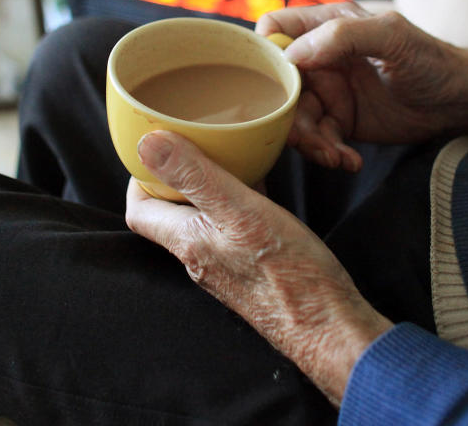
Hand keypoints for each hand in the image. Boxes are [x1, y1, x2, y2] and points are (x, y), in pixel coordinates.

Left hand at [125, 130, 392, 405]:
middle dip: (174, 175)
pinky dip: (236, 201)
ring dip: (207, 186)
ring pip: (202, 219)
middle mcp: (200, 258)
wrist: (328, 326)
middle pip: (169, 212)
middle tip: (190, 142)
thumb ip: (194, 177)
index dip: (139, 176)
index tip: (155, 147)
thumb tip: (146, 143)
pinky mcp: (251, 271)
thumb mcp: (240, 211)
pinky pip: (231, 228)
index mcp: (187, 242)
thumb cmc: (289, 273)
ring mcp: (225, 267)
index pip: (140, 210)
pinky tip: (259, 186)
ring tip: (224, 155)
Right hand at [257, 2, 467, 170]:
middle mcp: (321, 57)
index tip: (272, 83)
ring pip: (295, 118)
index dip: (264, 54)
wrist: (460, 101)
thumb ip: (343, 36)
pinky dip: (329, 154)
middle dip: (288, 115)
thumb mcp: (391, 37)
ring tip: (336, 157)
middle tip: (309, 138)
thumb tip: (292, 54)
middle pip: (279, 85)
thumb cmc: (431, 59)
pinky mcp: (341, 121)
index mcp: (326, 25)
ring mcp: (330, 91)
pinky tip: (350, 161)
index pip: (274, 30)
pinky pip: (318, 140)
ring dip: (310, 143)